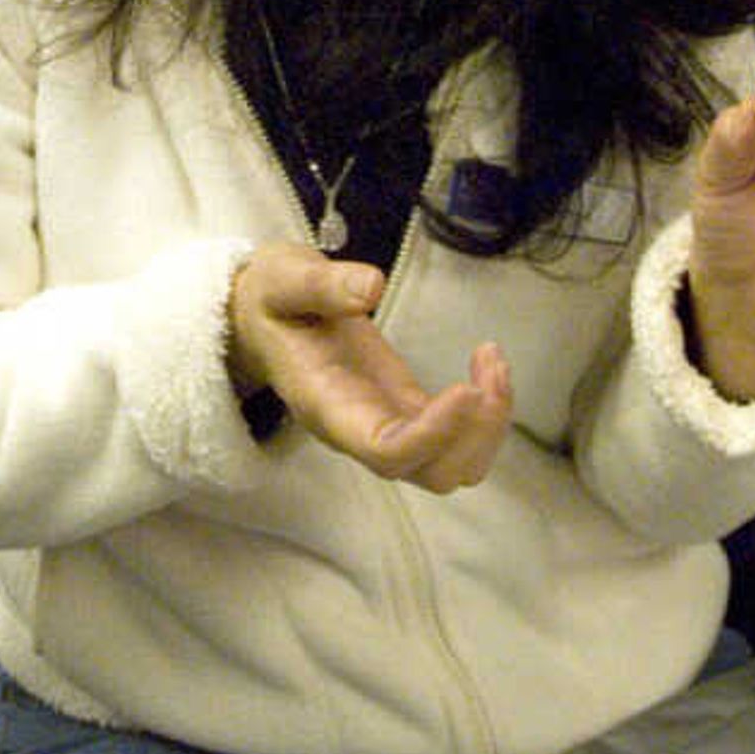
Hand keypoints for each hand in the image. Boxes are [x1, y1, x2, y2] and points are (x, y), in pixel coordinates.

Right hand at [227, 243, 511, 491]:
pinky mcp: (406, 410)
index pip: (387, 452)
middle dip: (475, 433)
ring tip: (493, 362)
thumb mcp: (283, 281)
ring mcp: (387, 426)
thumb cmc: (271, 300)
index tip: (465, 388)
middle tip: (490, 369)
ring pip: (452, 465)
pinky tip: (486, 360)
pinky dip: (485, 409)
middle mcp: (359, 431)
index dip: (433, 434)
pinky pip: (456, 436)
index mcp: (327, 407)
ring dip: (488, 426)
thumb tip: (371, 287)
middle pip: (432, 473)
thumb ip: (321, 284)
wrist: (261, 316)